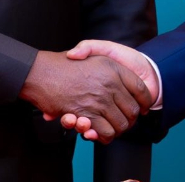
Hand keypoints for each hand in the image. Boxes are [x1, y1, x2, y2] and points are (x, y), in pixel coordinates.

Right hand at [19, 50, 152, 143]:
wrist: (39, 72)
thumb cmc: (64, 62)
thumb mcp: (90, 49)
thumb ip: (105, 53)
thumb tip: (122, 74)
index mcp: (113, 68)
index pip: (140, 88)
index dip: (145, 99)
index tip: (144, 106)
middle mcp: (109, 83)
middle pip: (133, 109)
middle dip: (131, 118)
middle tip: (126, 120)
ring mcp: (99, 100)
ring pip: (121, 123)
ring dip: (119, 129)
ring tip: (114, 128)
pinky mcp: (87, 115)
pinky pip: (106, 131)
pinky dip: (105, 135)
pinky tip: (101, 132)